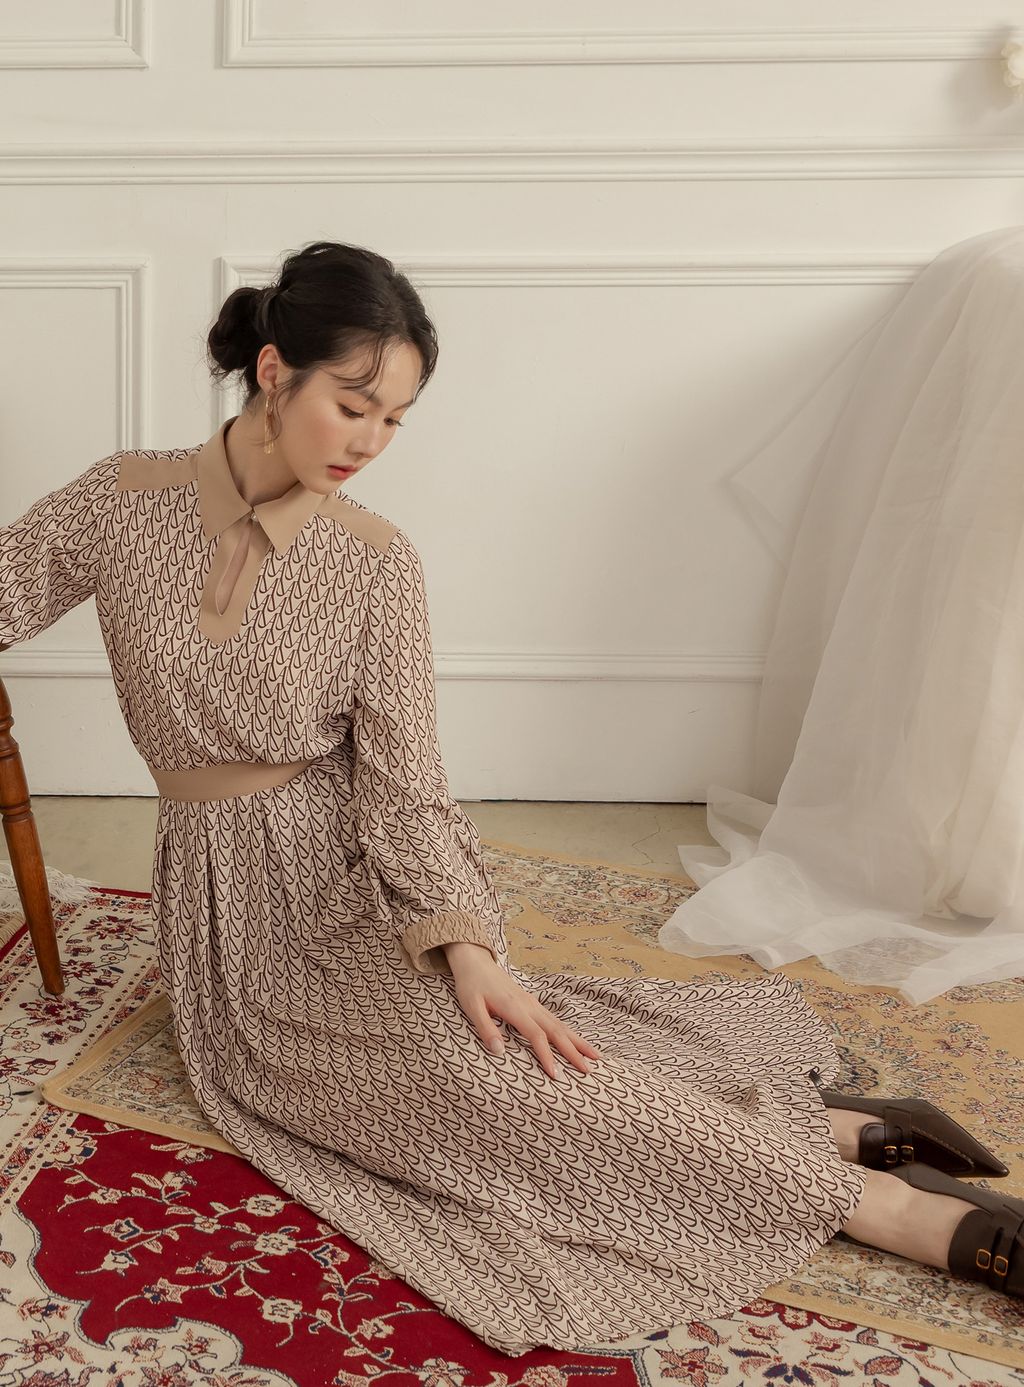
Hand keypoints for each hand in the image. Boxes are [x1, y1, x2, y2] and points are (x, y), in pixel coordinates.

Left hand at [445, 942, 603, 1078]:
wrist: (476, 962)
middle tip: (588, 1070)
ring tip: (595, 1057)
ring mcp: (533, 1003)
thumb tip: (499, 1052)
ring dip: (578, 1041)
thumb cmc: (471, 985)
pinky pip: (555, 1020)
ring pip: (560, 1024)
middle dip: (573, 1051)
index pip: (536, 1035)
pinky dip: (569, 1032)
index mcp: (514, 1007)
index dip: (547, 1056)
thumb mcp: (471, 1007)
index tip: (556, 1075)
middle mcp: (529, 1005)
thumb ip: (485, 1028)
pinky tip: (575, 1041)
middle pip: (556, 1030)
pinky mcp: (532, 1003)